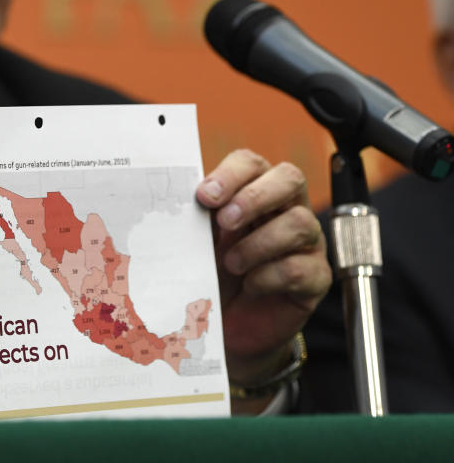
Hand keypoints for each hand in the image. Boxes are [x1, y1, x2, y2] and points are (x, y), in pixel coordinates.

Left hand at [195, 149, 330, 411]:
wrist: (227, 327)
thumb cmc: (213, 274)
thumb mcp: (200, 242)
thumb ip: (196, 218)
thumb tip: (174, 199)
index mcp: (254, 192)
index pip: (252, 164)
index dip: (231, 174)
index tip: (205, 196)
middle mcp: (286, 209)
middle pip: (290, 178)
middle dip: (254, 197)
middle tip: (225, 221)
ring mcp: (306, 242)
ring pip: (300, 222)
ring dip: (259, 242)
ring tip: (232, 263)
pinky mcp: (316, 277)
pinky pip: (303, 267)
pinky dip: (270, 276)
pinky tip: (251, 285)